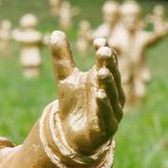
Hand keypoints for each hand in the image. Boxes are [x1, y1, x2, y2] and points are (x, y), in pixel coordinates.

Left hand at [50, 31, 122, 155]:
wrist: (70, 135)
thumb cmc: (74, 104)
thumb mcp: (65, 78)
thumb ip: (62, 57)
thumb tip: (56, 32)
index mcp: (103, 80)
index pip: (108, 62)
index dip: (104, 51)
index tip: (98, 41)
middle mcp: (112, 93)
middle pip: (112, 75)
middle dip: (108, 64)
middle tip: (103, 51)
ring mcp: (112, 110)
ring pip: (112, 94)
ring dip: (108, 83)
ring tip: (102, 71)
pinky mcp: (107, 126)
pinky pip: (106, 114)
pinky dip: (104, 104)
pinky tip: (99, 94)